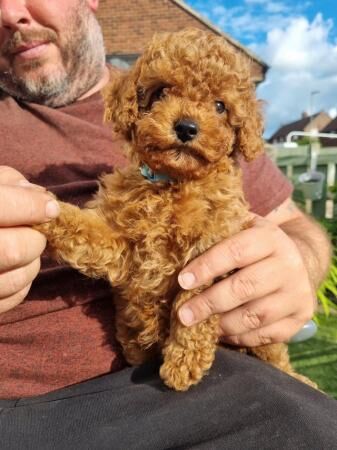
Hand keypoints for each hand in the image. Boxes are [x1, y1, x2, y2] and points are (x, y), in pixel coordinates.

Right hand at [0, 166, 59, 313]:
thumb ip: (6, 181)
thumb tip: (40, 196)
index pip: (1, 206)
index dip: (33, 206)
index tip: (50, 207)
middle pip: (14, 250)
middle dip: (35, 238)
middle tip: (34, 231)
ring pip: (17, 277)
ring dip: (32, 260)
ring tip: (23, 248)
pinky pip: (13, 297)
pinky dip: (23, 281)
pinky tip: (13, 267)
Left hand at [177, 215, 315, 345]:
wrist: (296, 261)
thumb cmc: (255, 246)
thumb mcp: (242, 230)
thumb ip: (218, 236)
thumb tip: (181, 250)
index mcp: (270, 238)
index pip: (236, 251)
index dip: (207, 267)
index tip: (183, 281)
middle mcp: (289, 265)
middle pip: (245, 287)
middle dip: (209, 303)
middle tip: (183, 314)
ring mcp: (298, 293)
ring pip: (255, 315)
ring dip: (222, 325)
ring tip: (198, 327)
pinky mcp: (301, 317)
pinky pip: (266, 334)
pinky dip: (240, 337)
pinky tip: (221, 334)